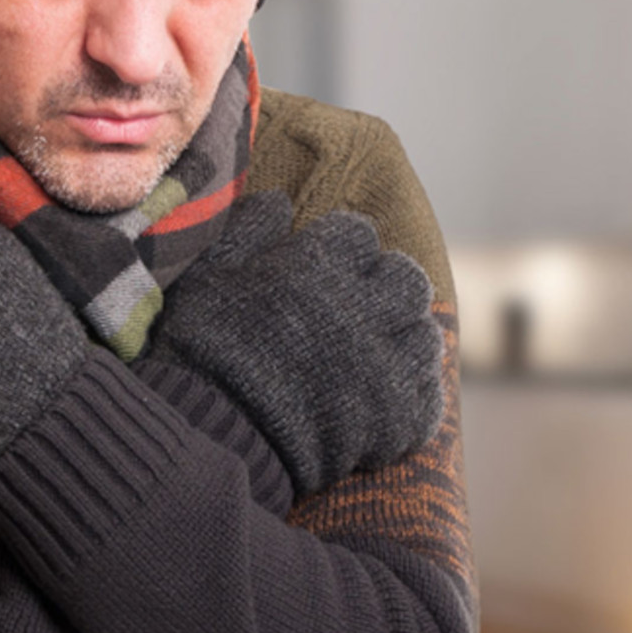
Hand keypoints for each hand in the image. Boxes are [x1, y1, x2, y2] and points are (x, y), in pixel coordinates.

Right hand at [142, 190, 444, 494]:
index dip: (341, 248)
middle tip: (359, 308)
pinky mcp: (395, 417)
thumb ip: (247, 230)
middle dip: (386, 287)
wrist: (214, 432)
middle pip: (406, 278)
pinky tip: (385, 399)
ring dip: (404, 340)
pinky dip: (412, 396)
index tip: (324, 267)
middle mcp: (364, 307)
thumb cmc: (203, 348)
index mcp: (321, 264)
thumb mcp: (206, 275)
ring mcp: (385, 364)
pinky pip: (428, 397)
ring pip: (425, 335)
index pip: (358, 233)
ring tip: (376, 354)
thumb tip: (280, 200)